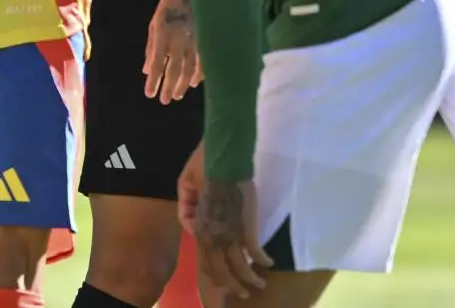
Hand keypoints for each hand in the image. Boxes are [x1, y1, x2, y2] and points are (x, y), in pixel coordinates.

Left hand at [145, 0, 202, 103]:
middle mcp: (179, 40)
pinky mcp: (205, 39)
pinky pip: (204, 61)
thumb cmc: (168, 9)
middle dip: (169, 87)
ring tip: (177, 95)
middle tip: (165, 100)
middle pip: (174, 70)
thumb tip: (147, 71)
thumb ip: (151, 49)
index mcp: (163, 35)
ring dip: (183, 84)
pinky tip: (194, 83)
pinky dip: (199, 74)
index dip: (154, 81)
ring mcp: (194, 40)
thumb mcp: (154, 26)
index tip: (149, 94)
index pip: (158, 64)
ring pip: (190, 69)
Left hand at [177, 145, 270, 299]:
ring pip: (239, 268)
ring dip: (250, 280)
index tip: (223, 280)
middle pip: (221, 272)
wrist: (223, 161)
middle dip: (232, 285)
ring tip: (259, 284)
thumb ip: (187, 205)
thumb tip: (192, 221)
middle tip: (242, 292)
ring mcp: (230, 235)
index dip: (215, 275)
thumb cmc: (203, 167)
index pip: (205, 263)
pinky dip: (262, 260)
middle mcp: (213, 239)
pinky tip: (269, 264)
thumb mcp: (186, 186)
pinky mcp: (247, 228)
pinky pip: (255, 251)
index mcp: (198, 230)